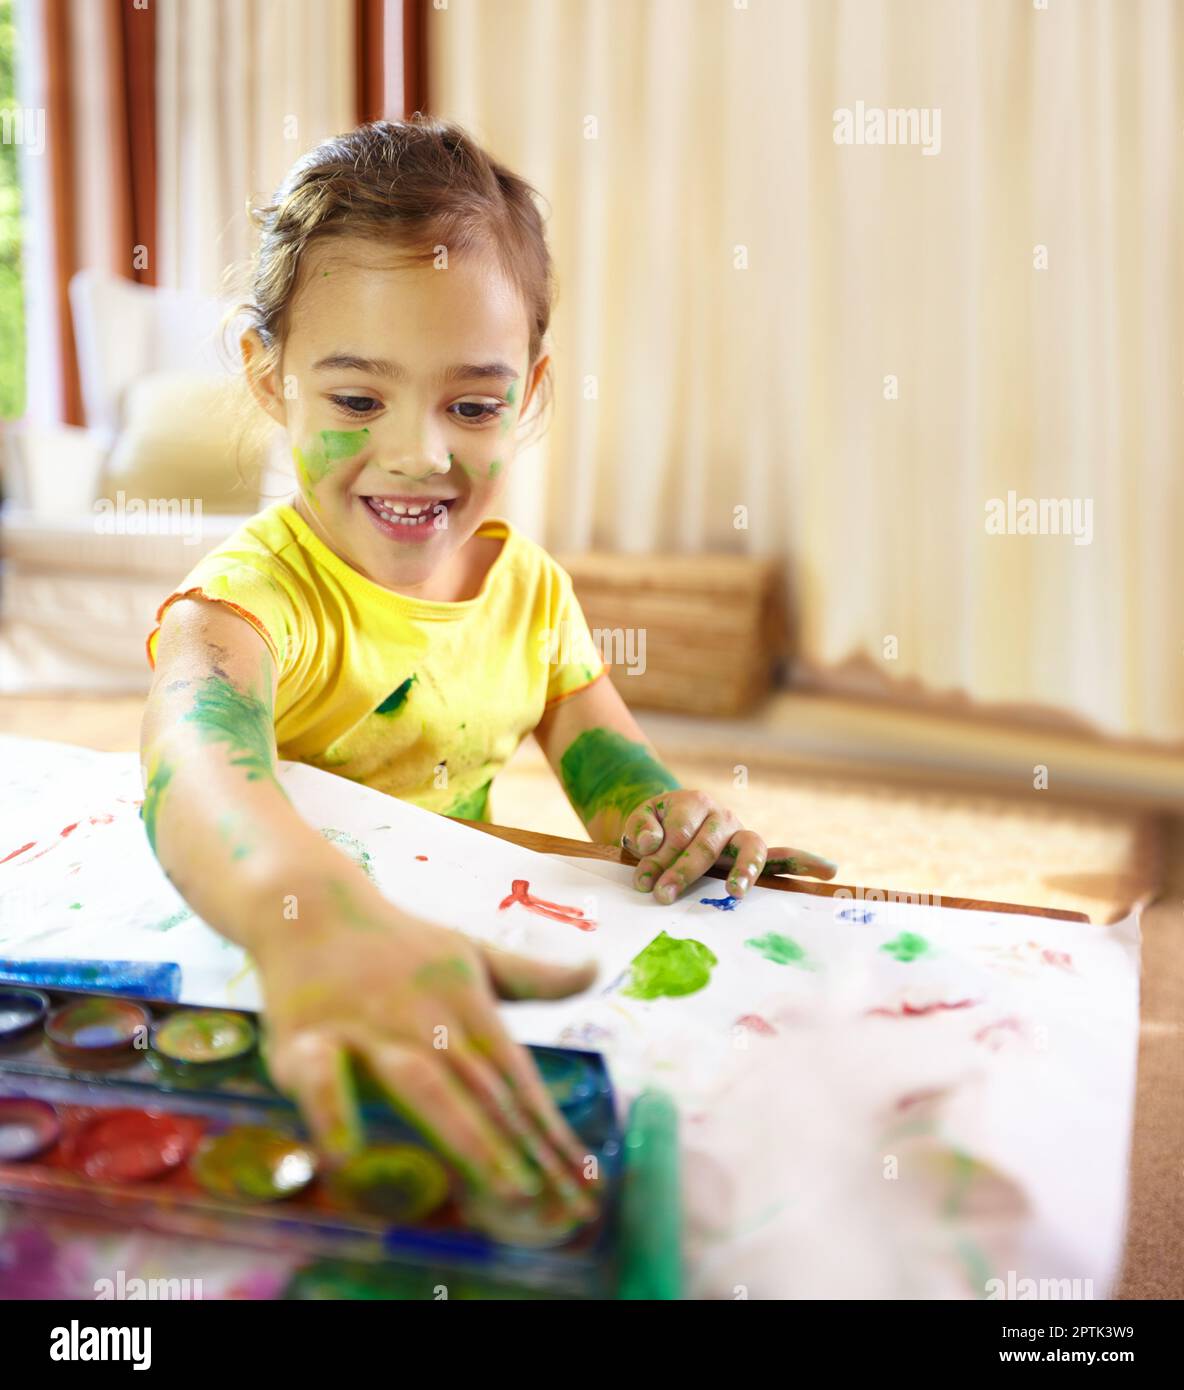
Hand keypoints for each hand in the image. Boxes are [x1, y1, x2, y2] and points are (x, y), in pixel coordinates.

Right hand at [253, 876, 598, 1221]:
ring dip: (467, 1135)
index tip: (585, 1180)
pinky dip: (333, 1111)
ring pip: (424, 1084)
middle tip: (562, 1203)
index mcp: (465, 1004)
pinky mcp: (306, 1039)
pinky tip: (347, 1156)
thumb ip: (530, 977)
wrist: (309, 904)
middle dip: (524, 1148)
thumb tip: (595, 969)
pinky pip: (321, 1078)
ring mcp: (367, 1030)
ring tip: (508, 1187)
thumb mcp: (469, 954)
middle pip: (483, 1089)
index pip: (516, 1076)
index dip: (551, 1129)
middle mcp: (424, 1019)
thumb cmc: (397, 945)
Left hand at [621, 789, 836, 903]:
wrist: (667, 824)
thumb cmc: (654, 828)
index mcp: (694, 803)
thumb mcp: (640, 824)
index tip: (643, 882)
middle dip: (684, 871)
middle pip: (707, 844)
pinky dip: (804, 863)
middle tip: (662, 894)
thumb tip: (648, 843)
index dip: (659, 856)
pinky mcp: (754, 854)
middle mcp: (722, 816)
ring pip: (751, 848)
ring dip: (745, 870)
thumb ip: (640, 830)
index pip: (679, 833)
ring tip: (736, 890)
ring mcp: (741, 834)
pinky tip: (829, 871)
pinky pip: (783, 857)